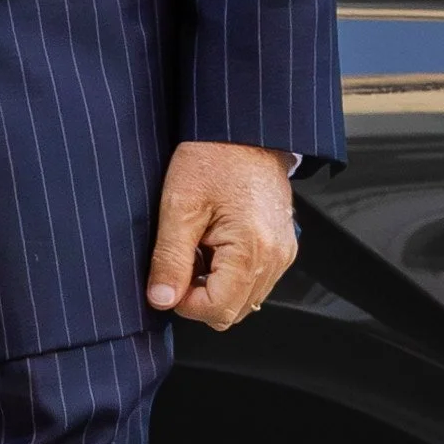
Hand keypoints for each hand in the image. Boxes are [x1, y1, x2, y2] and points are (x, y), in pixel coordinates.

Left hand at [146, 140, 297, 328]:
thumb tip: (161, 300)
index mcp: (252, 250)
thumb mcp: (179, 206)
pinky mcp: (281, 246)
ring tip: (198, 247)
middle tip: (180, 261)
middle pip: (232, 312)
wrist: (245, 131)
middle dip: (199, 297)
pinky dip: (229, 273)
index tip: (167, 279)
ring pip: (243, 299)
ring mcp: (282, 253)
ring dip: (214, 285)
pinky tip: (213, 245)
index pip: (217, 310)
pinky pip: (253, 280)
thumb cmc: (214, 158)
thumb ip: (170, 258)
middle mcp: (275, 257)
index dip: (184, 302)